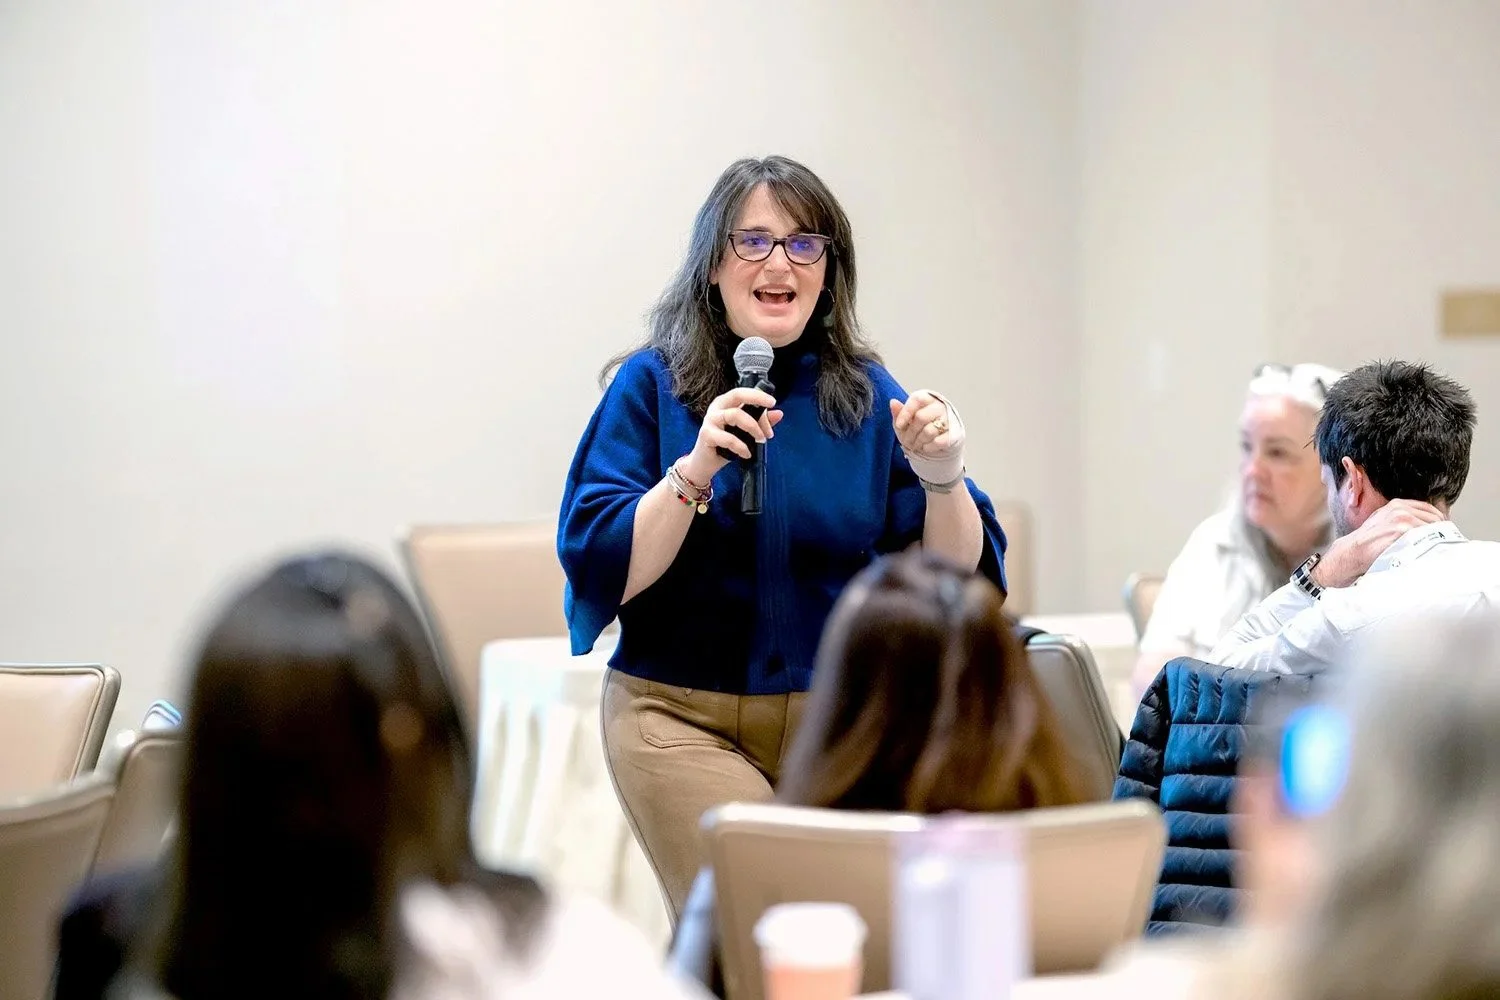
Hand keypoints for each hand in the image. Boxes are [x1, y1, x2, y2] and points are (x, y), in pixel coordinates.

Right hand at [679, 386, 782, 485]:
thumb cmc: (724, 445)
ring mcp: (710, 420)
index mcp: (726, 403)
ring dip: (753, 427)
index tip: (773, 402)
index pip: (743, 393)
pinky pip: (728, 438)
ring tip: (761, 440)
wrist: (705, 463)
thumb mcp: (746, 432)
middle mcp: (717, 408)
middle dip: (757, 400)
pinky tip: (746, 453)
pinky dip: (741, 446)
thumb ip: (760, 421)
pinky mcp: (706, 434)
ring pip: (735, 415)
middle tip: (770, 409)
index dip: (759, 396)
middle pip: (737, 395)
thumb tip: (778, 413)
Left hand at [890, 390, 965, 485]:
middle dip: (910, 432)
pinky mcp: (955, 434)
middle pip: (921, 417)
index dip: (906, 412)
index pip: (917, 399)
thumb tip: (893, 402)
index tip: (899, 425)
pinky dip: (928, 447)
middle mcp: (940, 406)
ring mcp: (949, 419)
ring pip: (929, 431)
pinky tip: (925, 447)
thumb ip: (899, 412)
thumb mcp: (904, 422)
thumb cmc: (918, 430)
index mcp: (928, 399)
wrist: (936, 446)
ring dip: (918, 441)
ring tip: (916, 445)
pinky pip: (938, 442)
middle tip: (907, 441)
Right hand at [1312, 499, 1445, 587]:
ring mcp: (1402, 519)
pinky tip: (1428, 552)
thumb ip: (1403, 519)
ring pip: (1433, 528)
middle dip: (1441, 532)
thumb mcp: (1384, 522)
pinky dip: (1430, 545)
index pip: (1430, 509)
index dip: (1439, 521)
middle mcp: (1401, 508)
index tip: (1442, 533)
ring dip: (1438, 539)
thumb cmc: (1368, 542)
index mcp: (1397, 504)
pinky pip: (1426, 537)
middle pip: (1435, 518)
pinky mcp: (1403, 531)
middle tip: (1442, 544)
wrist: (1352, 552)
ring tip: (1437, 550)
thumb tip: (1427, 525)